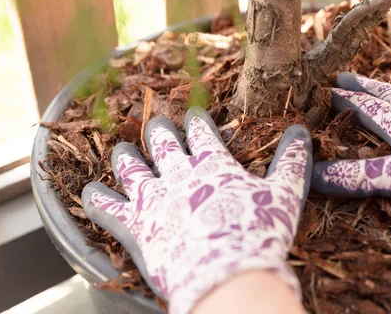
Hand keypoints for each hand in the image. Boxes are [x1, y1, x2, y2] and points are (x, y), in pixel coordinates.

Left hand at [82, 107, 311, 313]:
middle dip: (159, 132)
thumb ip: (292, 162)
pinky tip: (89, 191)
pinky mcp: (135, 227)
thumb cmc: (259, 234)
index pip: (201, 132)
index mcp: (213, 164)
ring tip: (122, 150)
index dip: (196, 120)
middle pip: (163, 144)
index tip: (193, 115)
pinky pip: (107, 208)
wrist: (228, 276)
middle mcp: (179, 175)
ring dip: (126, 157)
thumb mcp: (285, 194)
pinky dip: (96, 198)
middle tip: (157, 125)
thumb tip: (301, 131)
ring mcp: (154, 199)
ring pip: (132, 168)